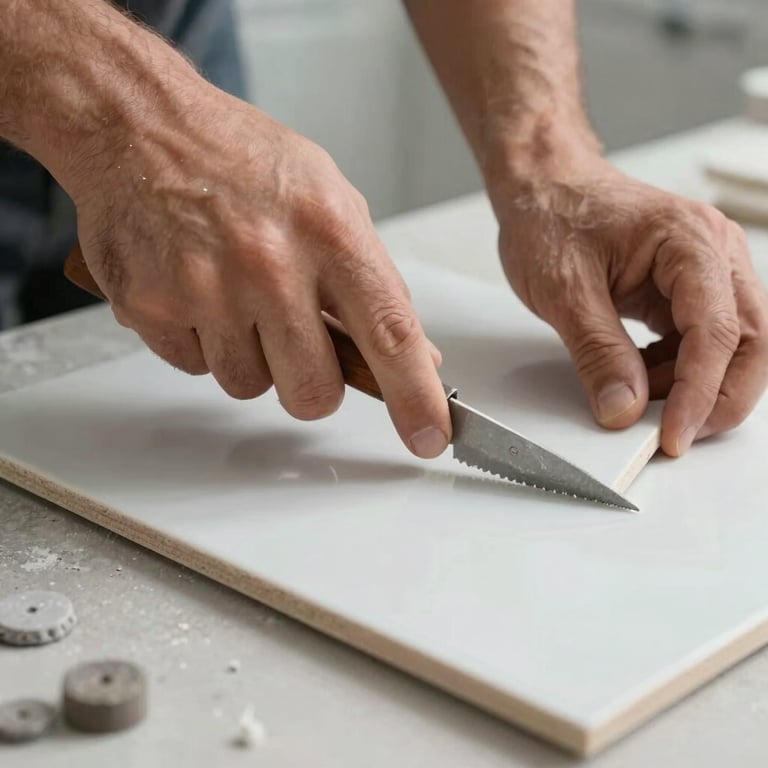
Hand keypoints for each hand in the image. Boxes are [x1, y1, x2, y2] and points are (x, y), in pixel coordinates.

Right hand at [69, 80, 450, 457]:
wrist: (137, 125)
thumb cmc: (240, 159)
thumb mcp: (329, 200)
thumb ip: (373, 281)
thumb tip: (417, 354)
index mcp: (329, 231)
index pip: (390, 333)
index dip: (415, 397)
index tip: (429, 436)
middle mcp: (269, 264)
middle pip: (313, 391)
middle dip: (312, 386)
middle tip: (297, 343)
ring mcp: (206, 288)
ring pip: (248, 386)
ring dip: (250, 358)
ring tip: (235, 296)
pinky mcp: (151, 306)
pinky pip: (193, 368)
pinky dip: (201, 343)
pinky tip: (196, 291)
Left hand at [492, 157, 767, 455]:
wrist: (544, 188)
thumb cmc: (551, 218)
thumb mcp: (564, 290)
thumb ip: (598, 352)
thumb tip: (625, 410)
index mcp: (690, 242)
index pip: (716, 331)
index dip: (699, 392)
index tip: (673, 437)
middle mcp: (714, 253)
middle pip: (749, 341)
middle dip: (719, 397)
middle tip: (676, 436)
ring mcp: (706, 271)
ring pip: (732, 345)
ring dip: (696, 386)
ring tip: (643, 400)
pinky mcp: (687, 289)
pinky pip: (700, 341)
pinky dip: (678, 371)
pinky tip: (642, 378)